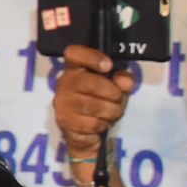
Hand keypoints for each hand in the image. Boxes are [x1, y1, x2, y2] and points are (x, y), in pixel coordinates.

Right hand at [53, 44, 135, 158]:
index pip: (74, 53)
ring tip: (113, 112)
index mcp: (75, 68)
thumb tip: (124, 82)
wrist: (85, 132)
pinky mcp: (64, 121)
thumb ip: (123, 80)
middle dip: (111, 92)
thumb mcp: (117, 87)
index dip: (92, 57)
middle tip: (119, 98)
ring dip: (111, 110)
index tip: (108, 66)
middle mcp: (64, 83)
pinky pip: (91, 122)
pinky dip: (102, 124)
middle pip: (89, 83)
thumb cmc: (101, 102)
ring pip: (92, 105)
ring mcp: (62, 103)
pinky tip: (102, 122)